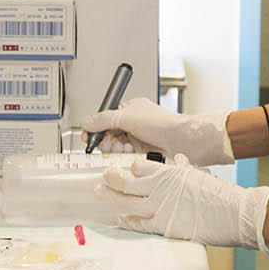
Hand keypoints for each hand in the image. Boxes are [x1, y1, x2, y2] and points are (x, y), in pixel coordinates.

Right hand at [82, 98, 234, 165]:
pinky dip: (124, 157)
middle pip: (108, 136)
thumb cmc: (163, 123)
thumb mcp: (126, 116)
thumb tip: (85, 123)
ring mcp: (138, 140)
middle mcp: (133, 125)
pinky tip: (129, 155)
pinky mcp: (143, 154)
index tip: (90, 138)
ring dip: (116, 149)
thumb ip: (102, 119)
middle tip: (109, 144)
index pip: (104, 120)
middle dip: (106, 141)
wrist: (184, 140)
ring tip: (123, 148)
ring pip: (116, 149)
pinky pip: (125, 158)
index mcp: (129, 111)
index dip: (96, 130)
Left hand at [96, 156, 268, 252]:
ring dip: (110, 196)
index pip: (140, 166)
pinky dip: (125, 220)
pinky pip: (137, 223)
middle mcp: (159, 188)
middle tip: (103, 177)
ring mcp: (158, 207)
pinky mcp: (162, 225)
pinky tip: (117, 218)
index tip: (124, 168)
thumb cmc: (220, 194)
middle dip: (111, 179)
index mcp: (169, 173)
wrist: (232, 213)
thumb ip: (184, 168)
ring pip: (125, 200)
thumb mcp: (199, 174)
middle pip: (125, 182)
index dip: (129, 168)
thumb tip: (177, 159)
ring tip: (100, 192)